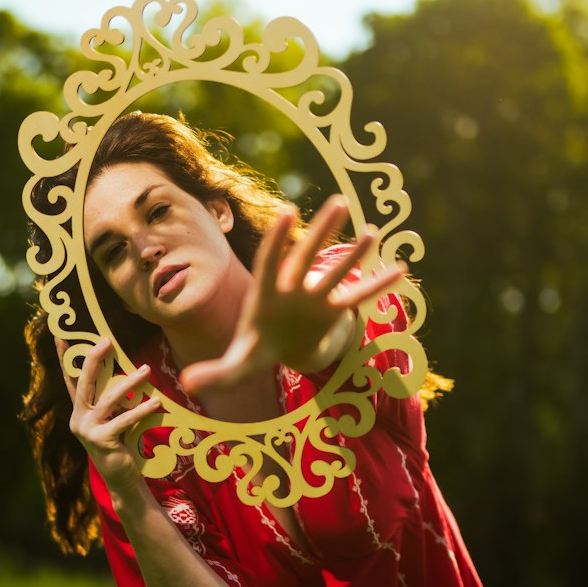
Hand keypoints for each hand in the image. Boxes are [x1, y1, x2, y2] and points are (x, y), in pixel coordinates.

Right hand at [58, 336, 162, 493]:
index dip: (66, 359)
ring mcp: (87, 429)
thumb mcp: (115, 419)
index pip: (71, 380)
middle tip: (106, 340)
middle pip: (85, 382)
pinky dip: (142, 410)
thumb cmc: (121, 446)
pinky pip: (125, 419)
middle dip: (93, 358)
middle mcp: (79, 418)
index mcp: (80, 412)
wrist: (121, 478)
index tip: (61, 336)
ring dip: (130, 382)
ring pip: (110, 399)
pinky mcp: (101, 440)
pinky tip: (156, 402)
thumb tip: (130, 374)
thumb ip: (115, 402)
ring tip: (147, 370)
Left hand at [180, 196, 406, 392]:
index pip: (270, 261)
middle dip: (322, 231)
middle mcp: (292, 288)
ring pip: (336, 271)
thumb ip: (217, 373)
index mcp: (266, 293)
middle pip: (307, 256)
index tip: (288, 212)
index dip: (278, 239)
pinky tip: (399, 270)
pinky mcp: (333, 312)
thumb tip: (188, 384)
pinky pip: (357, 297)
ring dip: (355, 253)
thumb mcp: (238, 364)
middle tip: (340, 203)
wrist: (280, 349)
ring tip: (373, 232)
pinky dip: (377, 286)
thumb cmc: (255, 348)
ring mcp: (315, 298)